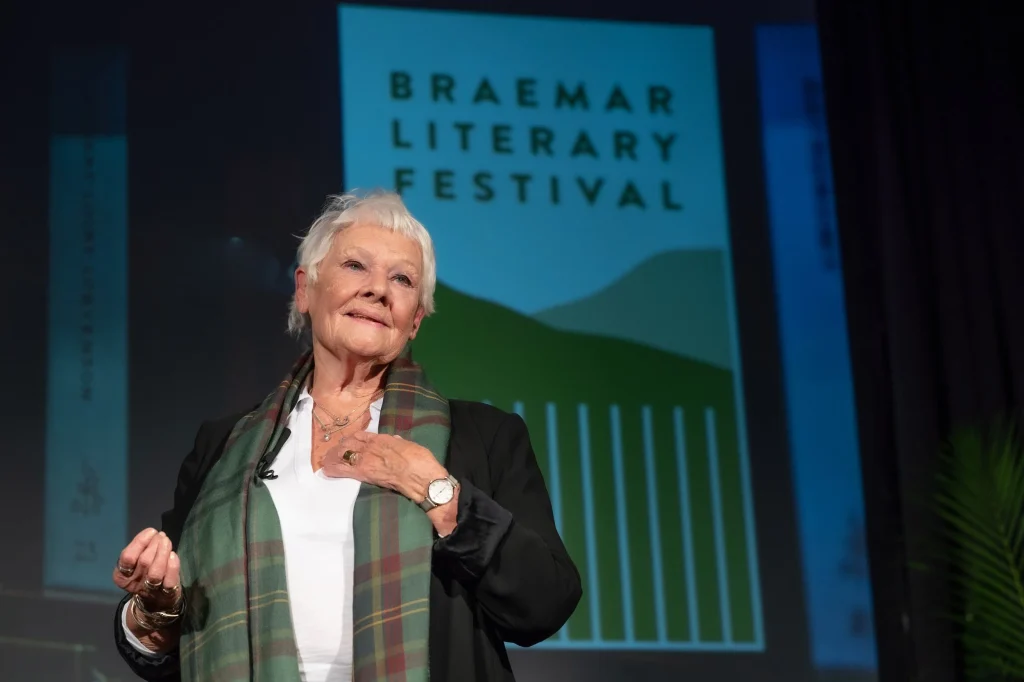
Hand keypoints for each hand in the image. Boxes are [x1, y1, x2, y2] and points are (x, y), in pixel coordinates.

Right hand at [112, 528, 182, 651]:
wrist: (156, 601)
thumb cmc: (144, 574)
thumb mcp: (136, 562)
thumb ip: (140, 548)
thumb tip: (152, 533)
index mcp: (121, 576)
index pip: (127, 558)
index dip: (140, 542)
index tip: (151, 531)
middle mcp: (134, 584)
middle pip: (143, 562)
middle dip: (154, 544)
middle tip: (162, 536)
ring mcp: (150, 590)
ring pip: (155, 573)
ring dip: (163, 553)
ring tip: (167, 541)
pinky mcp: (166, 594)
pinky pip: (169, 581)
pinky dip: (172, 566)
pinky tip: (174, 555)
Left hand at [321, 431, 445, 502]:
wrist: (421, 476)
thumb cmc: (420, 460)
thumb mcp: (408, 445)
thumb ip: (397, 443)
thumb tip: (393, 440)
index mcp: (382, 439)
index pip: (361, 435)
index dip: (352, 438)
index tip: (346, 441)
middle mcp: (371, 447)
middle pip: (349, 444)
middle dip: (340, 448)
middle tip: (333, 452)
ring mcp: (366, 460)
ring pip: (343, 455)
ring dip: (334, 457)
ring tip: (326, 460)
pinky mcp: (364, 474)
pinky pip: (344, 469)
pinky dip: (334, 469)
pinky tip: (326, 469)